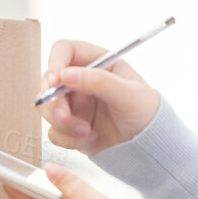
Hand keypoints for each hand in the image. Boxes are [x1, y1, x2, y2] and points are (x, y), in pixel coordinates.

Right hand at [38, 39, 160, 154]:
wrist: (149, 148)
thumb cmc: (147, 113)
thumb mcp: (128, 94)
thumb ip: (98, 81)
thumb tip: (66, 74)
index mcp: (97, 63)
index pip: (65, 51)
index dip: (55, 63)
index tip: (54, 81)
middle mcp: (82, 81)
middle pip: (49, 82)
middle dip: (54, 102)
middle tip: (66, 116)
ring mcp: (75, 104)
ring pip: (48, 108)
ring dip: (63, 123)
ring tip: (87, 132)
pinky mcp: (71, 126)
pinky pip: (54, 131)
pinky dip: (68, 138)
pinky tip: (91, 139)